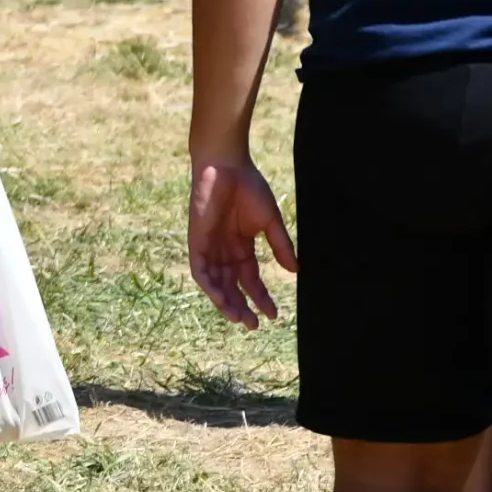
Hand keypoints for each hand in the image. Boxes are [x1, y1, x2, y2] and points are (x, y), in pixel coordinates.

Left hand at [186, 156, 296, 329]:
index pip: (250, 279)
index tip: (274, 315)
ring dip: (225, 302)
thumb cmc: (249, 188)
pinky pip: (200, 270)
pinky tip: (221, 300)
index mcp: (241, 246)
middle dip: (242, 306)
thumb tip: (295, 272)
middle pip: (231, 286)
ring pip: (215, 283)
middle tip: (253, 325)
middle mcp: (224, 250)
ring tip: (239, 318)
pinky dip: (209, 286)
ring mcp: (209, 247)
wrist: (227, 166)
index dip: (261, 297)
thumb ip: (280, 246)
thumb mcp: (269, 222)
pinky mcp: (196, 241)